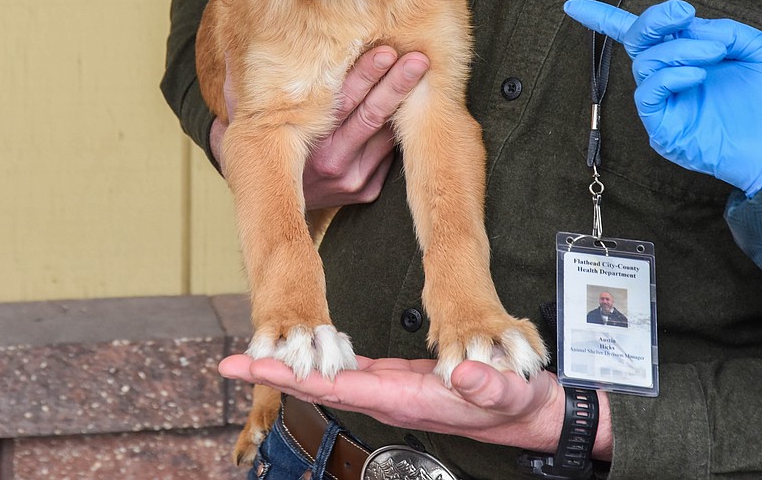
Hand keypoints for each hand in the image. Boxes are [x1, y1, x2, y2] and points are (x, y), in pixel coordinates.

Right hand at [210, 47, 429, 209]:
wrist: (268, 204)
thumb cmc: (263, 152)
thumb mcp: (248, 126)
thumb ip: (243, 92)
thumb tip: (231, 51)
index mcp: (306, 143)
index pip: (342, 104)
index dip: (365, 77)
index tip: (386, 52)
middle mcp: (333, 164)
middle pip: (371, 117)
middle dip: (395, 85)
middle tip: (418, 59)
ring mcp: (353, 180)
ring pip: (385, 135)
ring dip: (404, 102)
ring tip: (423, 71)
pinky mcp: (365, 190)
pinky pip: (387, 156)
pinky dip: (397, 128)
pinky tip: (415, 104)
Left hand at [218, 353, 603, 456]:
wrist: (529, 411)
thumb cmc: (518, 402)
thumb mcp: (510, 390)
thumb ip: (487, 383)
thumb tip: (463, 371)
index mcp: (404, 398)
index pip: (338, 387)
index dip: (295, 377)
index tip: (258, 367)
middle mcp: (387, 397)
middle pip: (319, 386)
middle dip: (276, 373)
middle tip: (232, 361)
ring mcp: (389, 390)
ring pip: (328, 378)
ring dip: (292, 367)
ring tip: (254, 353)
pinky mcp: (396, 380)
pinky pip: (347, 371)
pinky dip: (320, 360)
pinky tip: (305, 351)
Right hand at [563, 0, 761, 194]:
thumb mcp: (760, 49)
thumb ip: (726, 30)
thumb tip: (690, 25)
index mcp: (685, 56)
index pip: (636, 34)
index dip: (603, 18)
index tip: (574, 5)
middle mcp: (668, 77)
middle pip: (636, 42)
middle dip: (653, 21)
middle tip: (684, 14)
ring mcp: (664, 102)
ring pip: (645, 64)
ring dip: (677, 50)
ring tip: (713, 54)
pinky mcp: (663, 126)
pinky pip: (648, 94)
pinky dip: (669, 76)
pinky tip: (696, 76)